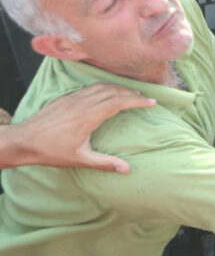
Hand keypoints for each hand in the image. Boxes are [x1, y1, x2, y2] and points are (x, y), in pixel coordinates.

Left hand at [10, 84, 155, 172]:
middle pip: (113, 90)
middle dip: (131, 92)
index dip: (137, 100)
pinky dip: (104, 87)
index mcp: (89, 116)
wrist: (22, 141)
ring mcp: (73, 98)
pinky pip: (89, 87)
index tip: (151, 102)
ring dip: (118, 88)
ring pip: (101, 86)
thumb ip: (104, 163)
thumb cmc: (51, 151)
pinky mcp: (65, 97)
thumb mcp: (79, 159)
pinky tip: (106, 94)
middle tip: (143, 98)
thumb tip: (127, 169)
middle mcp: (82, 103)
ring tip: (129, 93)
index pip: (118, 102)